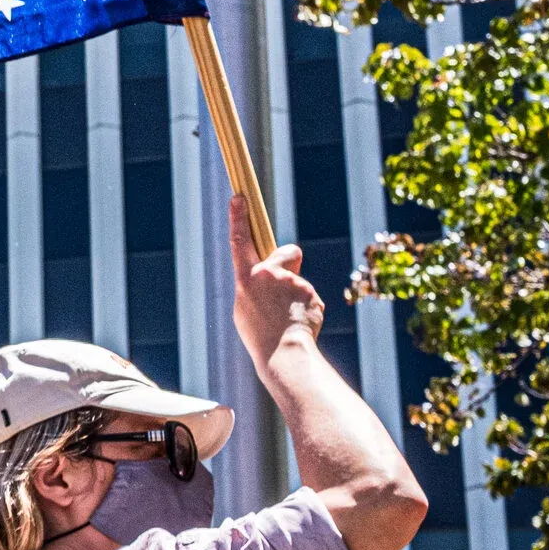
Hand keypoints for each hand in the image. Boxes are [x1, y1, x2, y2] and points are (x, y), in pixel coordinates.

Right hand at [230, 193, 325, 365]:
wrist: (283, 352)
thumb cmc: (260, 333)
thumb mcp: (245, 307)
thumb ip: (254, 285)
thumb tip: (272, 274)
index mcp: (245, 278)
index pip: (240, 241)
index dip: (238, 218)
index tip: (239, 197)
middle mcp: (268, 275)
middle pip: (286, 253)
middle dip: (288, 258)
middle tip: (289, 278)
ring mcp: (292, 283)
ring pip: (299, 280)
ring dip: (297, 294)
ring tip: (289, 318)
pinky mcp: (310, 293)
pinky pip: (309, 296)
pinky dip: (306, 308)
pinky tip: (300, 323)